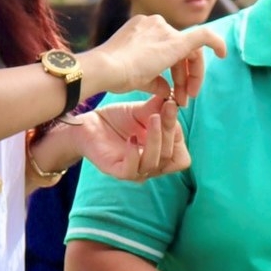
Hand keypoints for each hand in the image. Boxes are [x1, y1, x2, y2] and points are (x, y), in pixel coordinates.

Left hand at [73, 86, 188, 182]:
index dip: (178, 135)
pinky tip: (132, 138)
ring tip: (152, 119)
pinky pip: (131, 170)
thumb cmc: (117, 120)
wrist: (88, 125)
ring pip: (154, 163)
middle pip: (170, 157)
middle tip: (160, 113)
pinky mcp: (117, 171)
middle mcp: (151, 166)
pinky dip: (134, 154)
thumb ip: (159, 108)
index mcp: (160, 155)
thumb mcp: (142, 112)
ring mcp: (135, 171)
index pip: (181, 157)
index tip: (171, 107)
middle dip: (167, 133)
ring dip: (155, 140)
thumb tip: (176, 99)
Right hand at [83, 14, 227, 100]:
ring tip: (186, 98)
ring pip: (190, 52)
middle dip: (185, 76)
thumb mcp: (137, 78)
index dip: (177, 69)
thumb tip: (166, 89)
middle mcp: (155, 24)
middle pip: (181, 51)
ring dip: (191, 76)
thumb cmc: (114, 75)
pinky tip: (224, 53)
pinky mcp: (176, 40)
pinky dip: (216, 43)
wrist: (106, 69)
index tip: (177, 87)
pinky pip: (204, 36)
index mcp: (142, 29)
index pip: (168, 48)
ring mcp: (165, 30)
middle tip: (184, 98)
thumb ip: (155, 81)